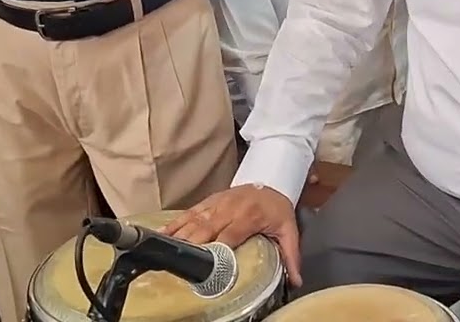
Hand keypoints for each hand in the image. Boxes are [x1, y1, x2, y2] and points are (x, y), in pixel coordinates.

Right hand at [160, 183, 301, 286]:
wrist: (272, 178)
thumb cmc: (277, 208)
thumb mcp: (289, 230)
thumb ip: (291, 255)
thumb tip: (295, 280)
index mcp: (249, 217)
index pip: (229, 236)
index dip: (217, 250)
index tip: (207, 266)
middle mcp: (229, 209)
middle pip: (206, 229)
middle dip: (192, 245)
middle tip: (180, 263)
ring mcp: (216, 204)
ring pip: (194, 221)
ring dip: (180, 236)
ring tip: (166, 251)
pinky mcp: (208, 201)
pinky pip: (189, 213)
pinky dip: (176, 223)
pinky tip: (163, 234)